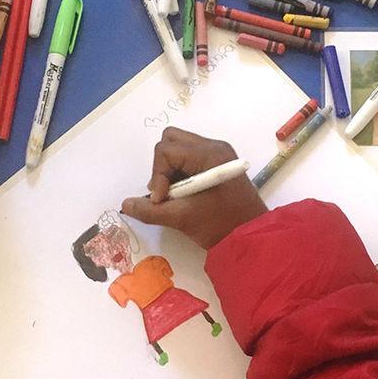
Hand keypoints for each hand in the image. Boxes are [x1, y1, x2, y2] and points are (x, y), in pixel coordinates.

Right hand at [120, 127, 266, 248]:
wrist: (252, 237)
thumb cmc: (220, 225)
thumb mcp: (182, 218)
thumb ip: (150, 210)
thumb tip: (125, 204)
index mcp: (208, 154)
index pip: (165, 150)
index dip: (157, 175)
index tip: (161, 200)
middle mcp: (213, 147)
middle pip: (171, 140)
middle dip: (162, 167)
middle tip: (165, 193)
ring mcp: (218, 154)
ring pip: (180, 148)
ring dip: (170, 171)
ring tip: (176, 196)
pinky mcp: (219, 165)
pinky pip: (190, 159)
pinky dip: (181, 173)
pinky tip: (185, 194)